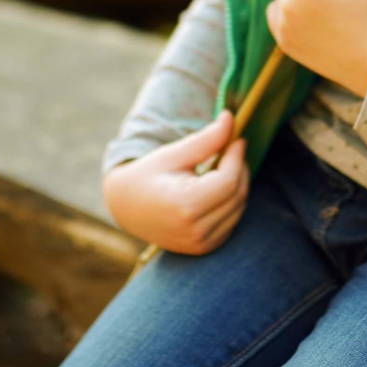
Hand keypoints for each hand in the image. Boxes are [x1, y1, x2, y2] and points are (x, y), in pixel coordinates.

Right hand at [102, 110, 248, 254]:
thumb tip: (231, 118)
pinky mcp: (204, 248)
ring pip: (238, 208)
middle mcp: (194, 231)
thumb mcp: (175, 153)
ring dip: (237, 183)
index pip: (228, 180)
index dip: (237, 156)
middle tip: (231, 148)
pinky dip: (232, 201)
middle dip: (239, 168)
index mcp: (185, 206)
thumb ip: (206, 139)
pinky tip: (217, 186)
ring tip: (222, 165)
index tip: (237, 138)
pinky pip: (232, 221)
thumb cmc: (149, 175)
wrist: (127, 207)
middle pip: (237, 194)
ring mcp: (199, 244)